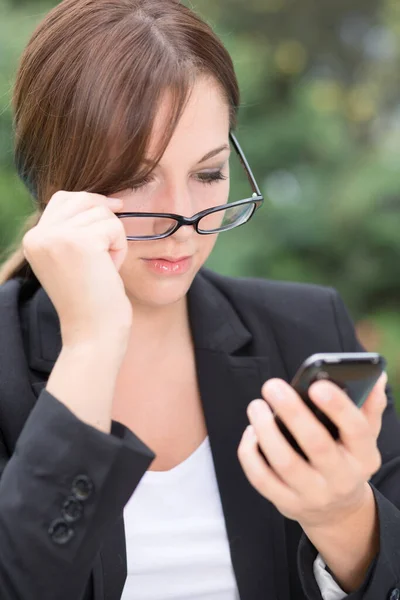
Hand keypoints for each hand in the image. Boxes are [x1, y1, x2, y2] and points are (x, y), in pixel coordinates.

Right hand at [22, 191, 131, 348]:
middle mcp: (38, 235)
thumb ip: (74, 231)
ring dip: (114, 239)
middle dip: (105, 220)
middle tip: (108, 253)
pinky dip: (120, 248)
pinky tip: (111, 270)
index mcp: (33, 239)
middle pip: (84, 200)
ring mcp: (57, 237)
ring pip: (102, 213)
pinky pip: (114, 227)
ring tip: (105, 268)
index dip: (91, 201)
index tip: (115, 208)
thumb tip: (102, 199)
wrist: (94, 332)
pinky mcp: (79, 241)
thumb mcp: (72, 259)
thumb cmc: (92, 299)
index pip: (63, 199)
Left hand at [237, 372, 387, 529]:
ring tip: (257, 406)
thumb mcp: (364, 437)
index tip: (317, 384)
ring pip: (285, 462)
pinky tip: (251, 432)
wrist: (336, 510)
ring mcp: (313, 494)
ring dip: (266, 430)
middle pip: (317, 444)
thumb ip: (369, 405)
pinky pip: (261, 479)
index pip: (357, 430)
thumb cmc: (346, 458)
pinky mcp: (286, 503)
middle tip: (272, 386)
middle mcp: (341, 478)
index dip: (338, 407)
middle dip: (292, 412)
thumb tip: (375, 376)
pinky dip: (250, 454)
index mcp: (364, 456)